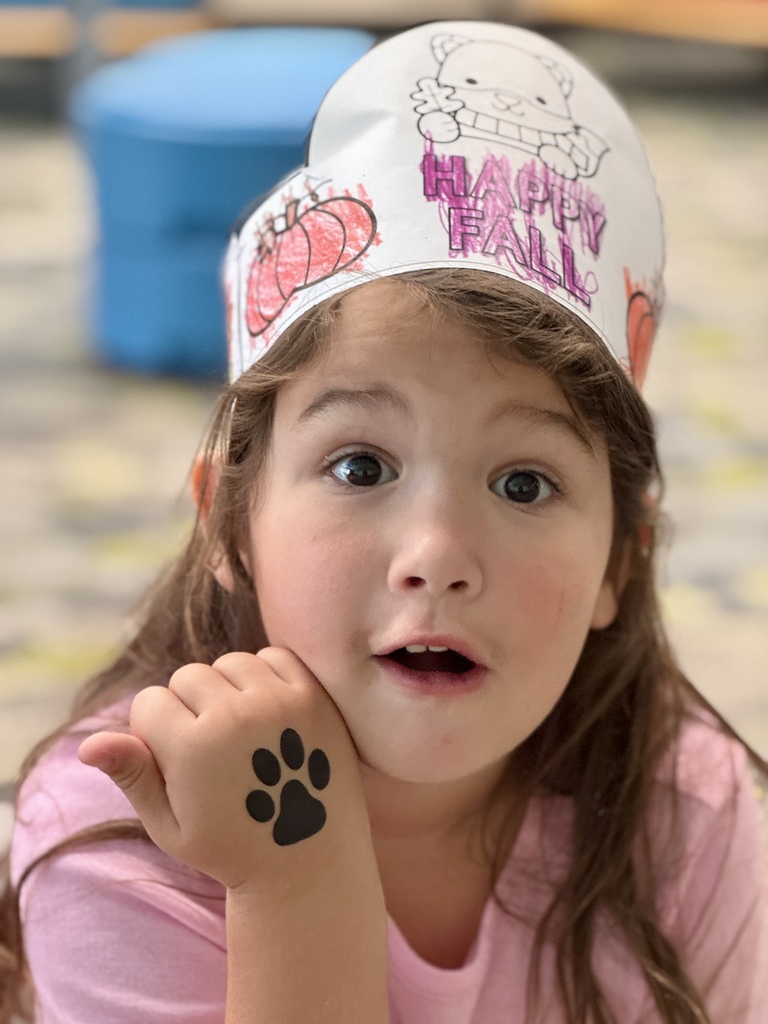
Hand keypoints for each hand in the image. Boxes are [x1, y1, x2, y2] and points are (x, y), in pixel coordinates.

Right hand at [78, 649, 369, 891]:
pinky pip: (274, 657)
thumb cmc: (229, 849)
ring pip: (229, 663)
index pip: (148, 702)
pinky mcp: (314, 698)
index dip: (153, 732)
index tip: (176, 761)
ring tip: (238, 731)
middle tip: (210, 750)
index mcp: (193, 749)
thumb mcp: (169, 824)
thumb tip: (89, 744)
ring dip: (226, 687)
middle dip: (188, 707)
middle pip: (188, 676)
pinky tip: (266, 713)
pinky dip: (264, 676)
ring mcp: (279, 704)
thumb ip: (132, 775)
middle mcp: (235, 717)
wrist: (308, 862)